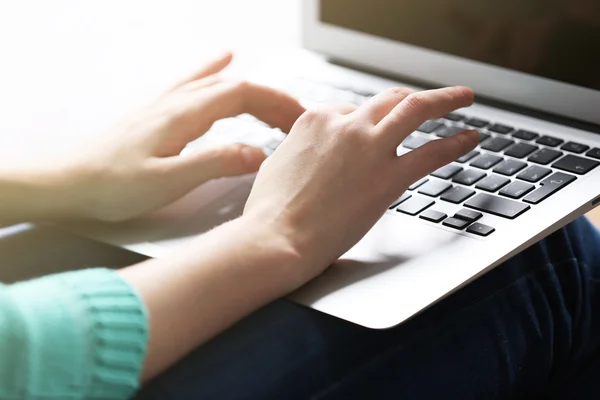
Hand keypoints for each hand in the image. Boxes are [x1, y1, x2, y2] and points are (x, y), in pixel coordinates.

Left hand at [52, 52, 304, 221]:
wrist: (70, 183)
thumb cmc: (112, 186)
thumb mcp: (168, 181)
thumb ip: (214, 164)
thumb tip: (257, 153)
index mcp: (183, 115)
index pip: (243, 94)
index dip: (277, 102)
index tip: (300, 118)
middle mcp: (177, 102)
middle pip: (237, 86)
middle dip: (272, 99)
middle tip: (297, 120)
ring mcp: (167, 104)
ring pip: (220, 85)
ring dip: (253, 91)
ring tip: (276, 102)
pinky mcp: (160, 113)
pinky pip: (195, 82)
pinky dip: (215, 69)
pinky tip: (224, 58)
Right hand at [243, 86, 477, 283]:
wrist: (277, 237)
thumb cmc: (271, 210)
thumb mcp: (278, 164)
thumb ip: (300, 150)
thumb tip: (310, 153)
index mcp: (315, 120)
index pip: (351, 110)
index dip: (367, 122)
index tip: (375, 132)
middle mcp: (344, 125)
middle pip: (387, 99)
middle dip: (410, 96)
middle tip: (427, 100)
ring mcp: (368, 147)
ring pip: (416, 109)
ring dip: (445, 100)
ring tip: (463, 98)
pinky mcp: (388, 176)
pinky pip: (432, 152)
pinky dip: (456, 142)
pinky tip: (470, 138)